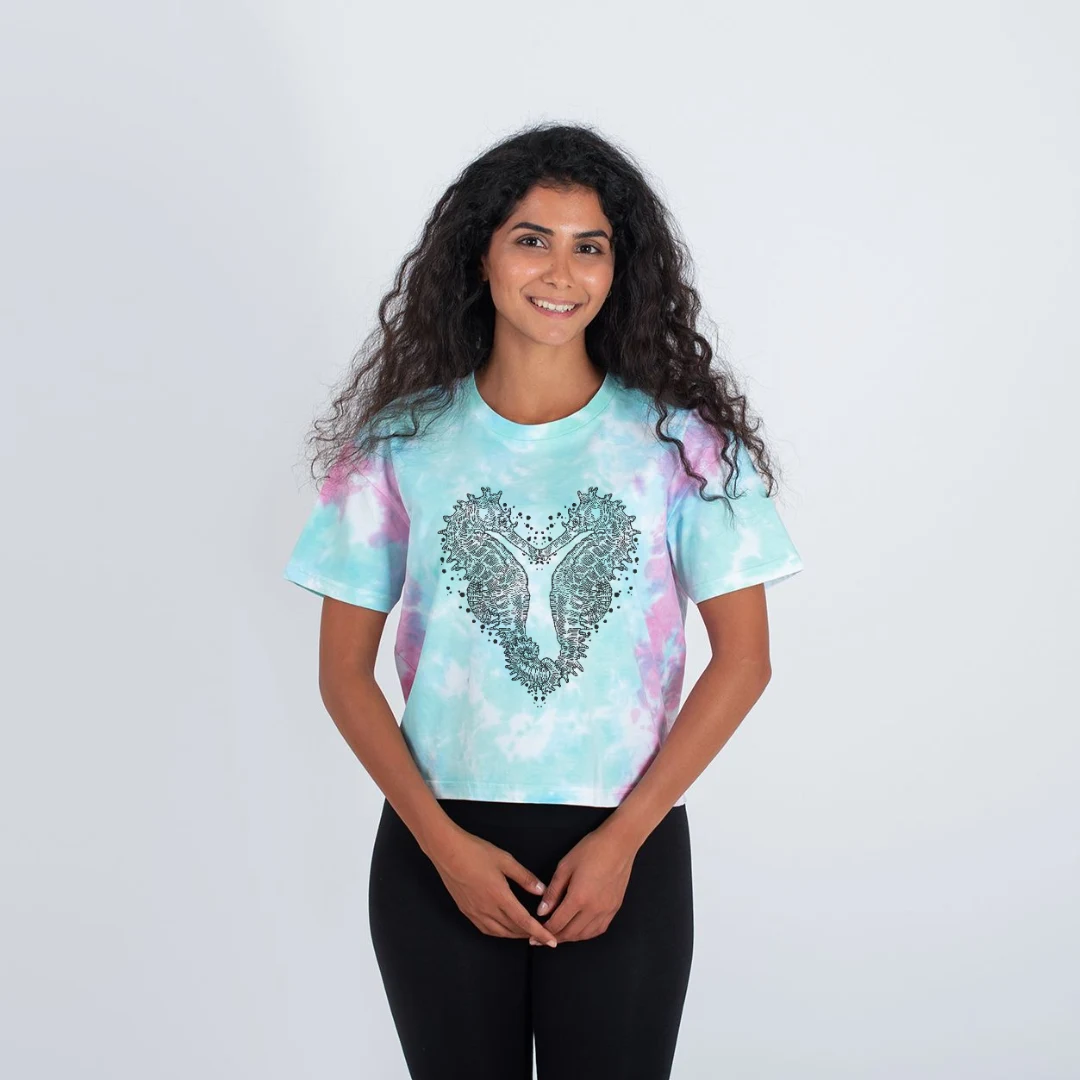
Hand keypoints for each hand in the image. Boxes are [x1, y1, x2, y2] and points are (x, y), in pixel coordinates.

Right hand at [430, 827, 558, 947]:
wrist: (447, 851)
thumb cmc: (476, 852)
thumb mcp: (505, 860)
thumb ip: (524, 877)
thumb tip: (541, 890)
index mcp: (500, 896)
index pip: (524, 921)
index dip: (540, 932)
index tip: (552, 941)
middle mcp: (487, 909)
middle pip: (513, 930)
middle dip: (529, 935)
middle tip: (542, 935)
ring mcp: (475, 912)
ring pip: (499, 932)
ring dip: (514, 935)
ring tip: (525, 933)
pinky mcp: (466, 911)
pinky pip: (485, 929)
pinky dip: (498, 932)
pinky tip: (502, 928)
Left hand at [530, 822, 636, 944]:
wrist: (619, 844)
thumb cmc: (590, 850)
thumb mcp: (565, 866)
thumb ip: (552, 892)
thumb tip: (542, 911)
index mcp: (578, 898)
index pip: (557, 923)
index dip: (543, 931)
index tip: (533, 935)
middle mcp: (593, 909)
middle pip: (571, 933)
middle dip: (555, 938)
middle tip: (542, 938)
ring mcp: (606, 911)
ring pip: (585, 935)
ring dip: (570, 938)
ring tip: (558, 935)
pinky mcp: (615, 908)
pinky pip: (599, 929)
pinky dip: (586, 934)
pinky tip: (579, 930)